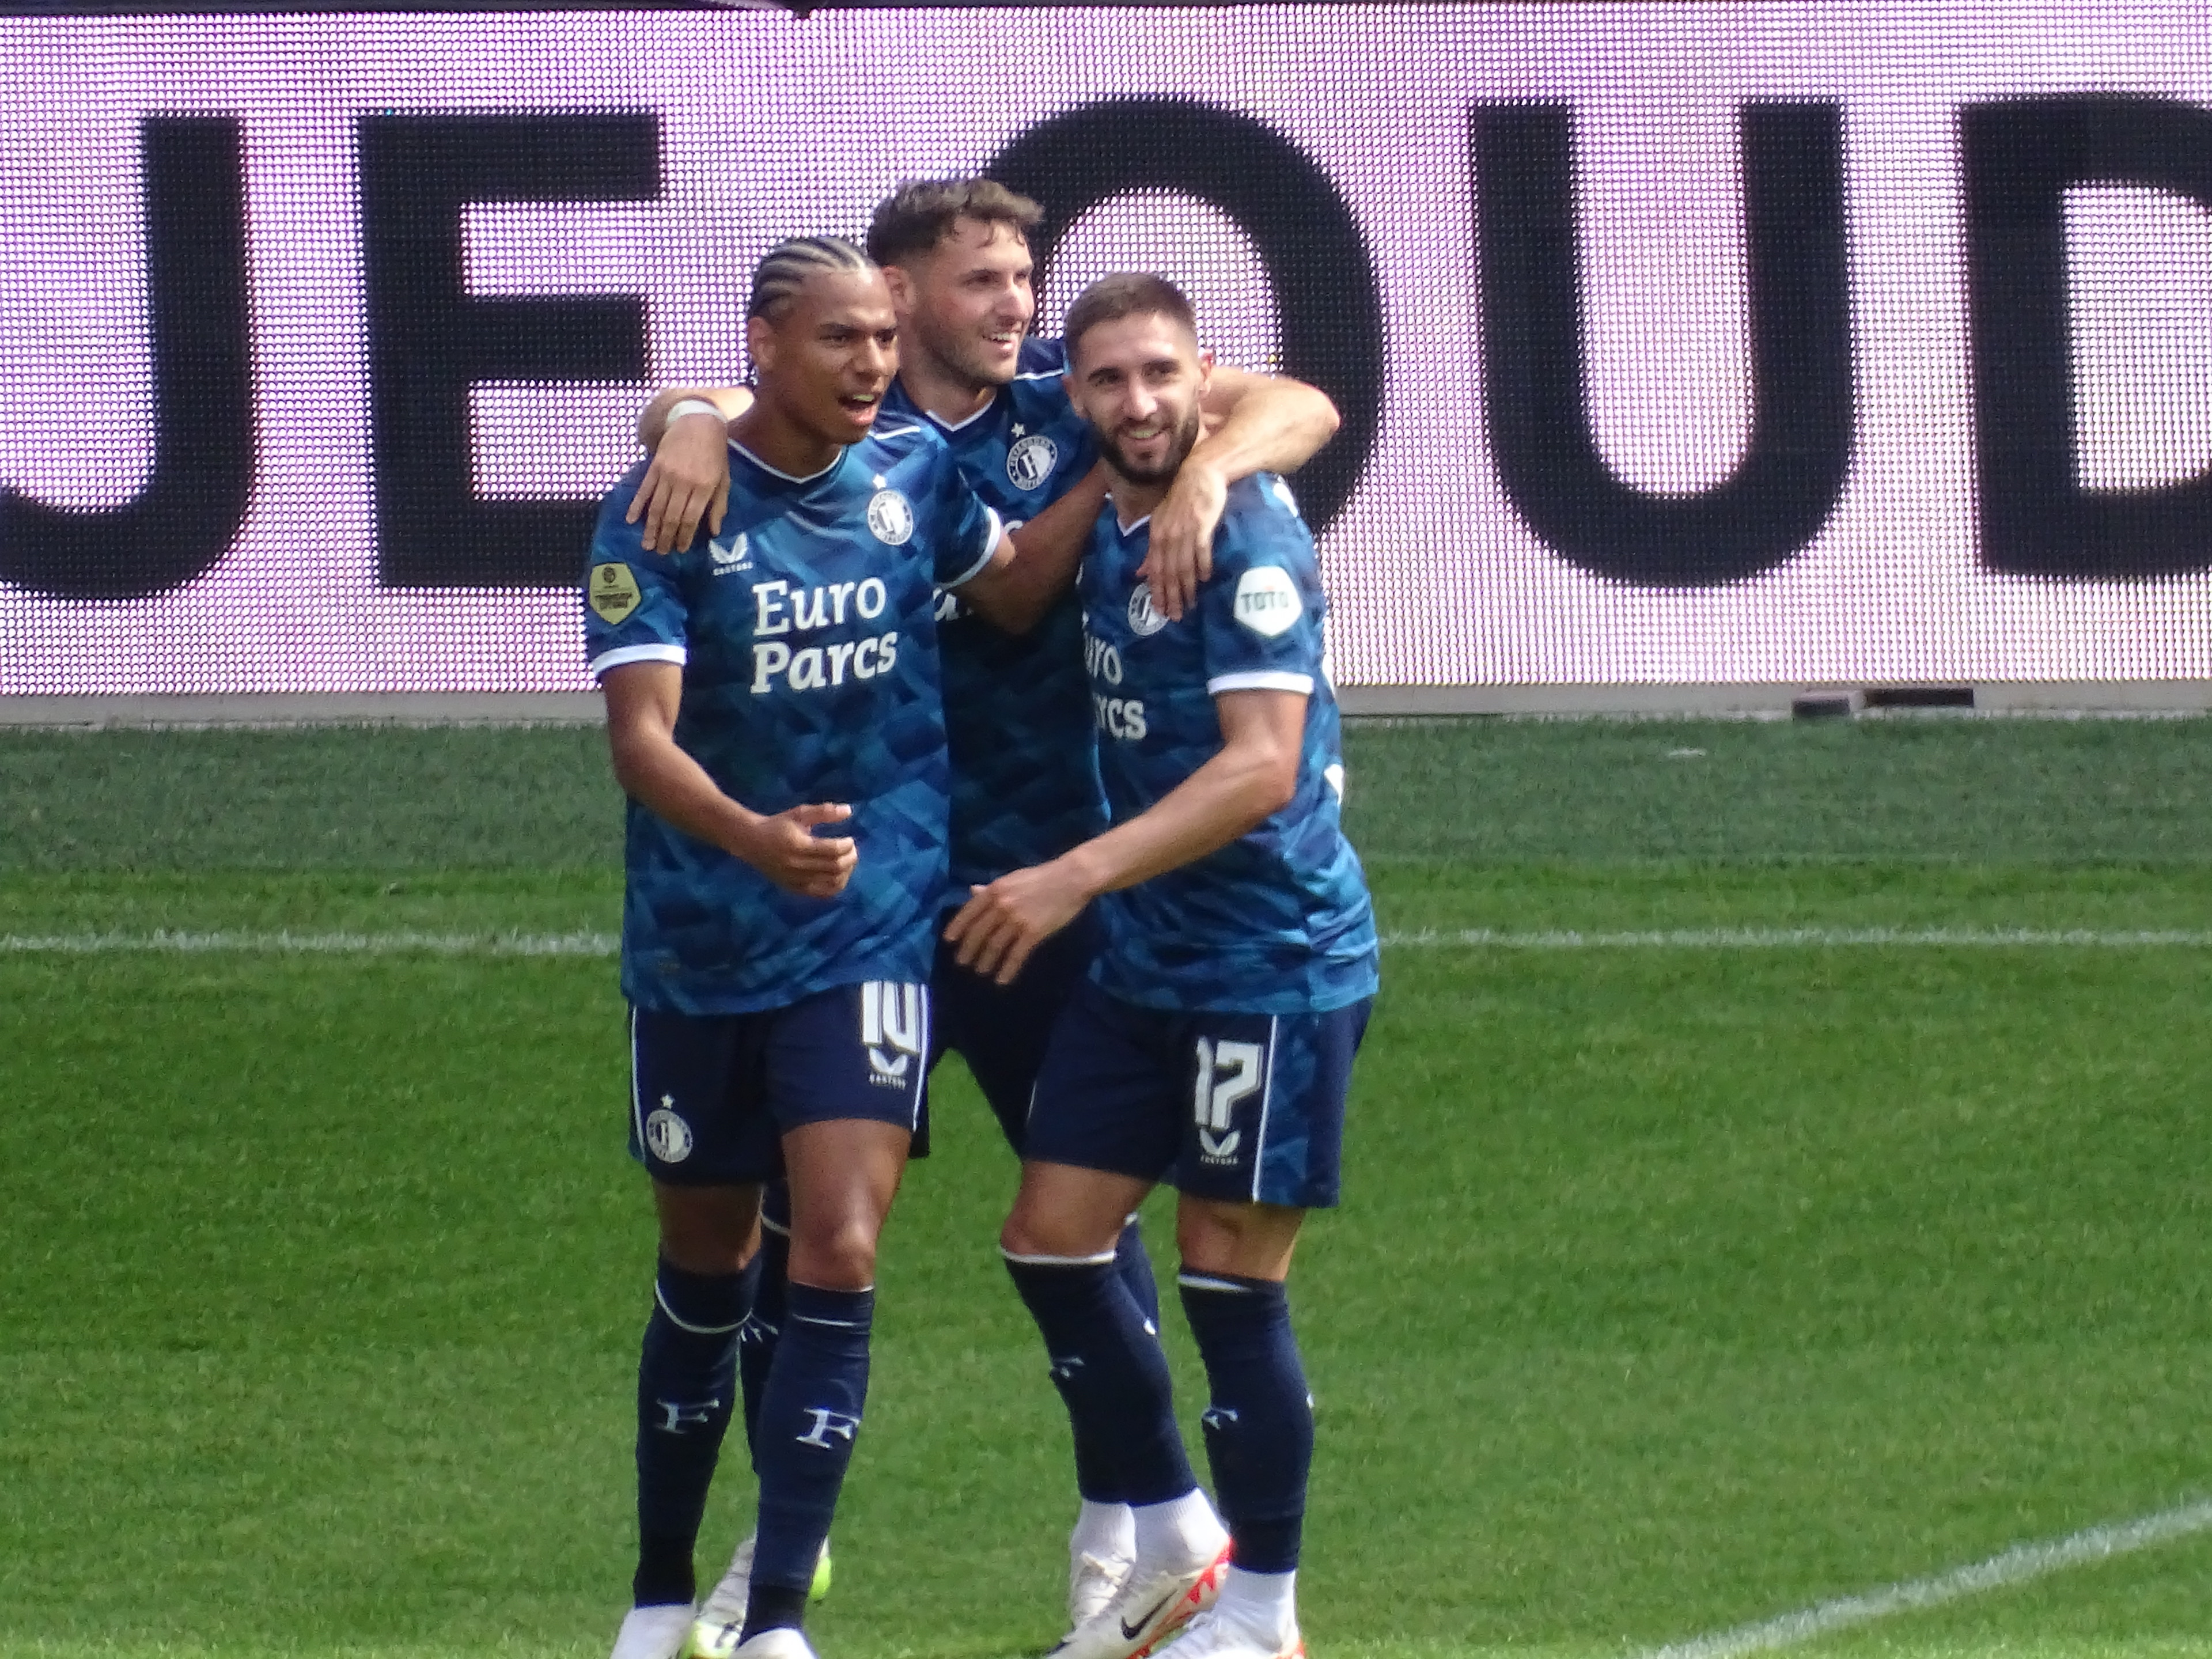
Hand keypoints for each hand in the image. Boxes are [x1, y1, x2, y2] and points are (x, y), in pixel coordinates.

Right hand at [625, 411, 730, 553]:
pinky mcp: (655, 466)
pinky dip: (636, 505)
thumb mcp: (724, 478)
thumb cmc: (715, 452)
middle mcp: (684, 482)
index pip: (691, 518)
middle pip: (672, 516)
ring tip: (646, 544)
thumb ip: (719, 505)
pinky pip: (644, 489)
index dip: (684, 536)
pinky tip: (630, 519)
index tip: (679, 549)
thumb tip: (714, 532)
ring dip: (650, 528)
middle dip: (665, 537)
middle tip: (660, 553)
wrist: (697, 420)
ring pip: (656, 506)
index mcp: (704, 487)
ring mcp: (667, 474)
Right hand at [734, 803, 856, 898]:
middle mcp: (798, 865)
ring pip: (832, 882)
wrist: (751, 842)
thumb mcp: (799, 813)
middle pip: (835, 867)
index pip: (833, 850)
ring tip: (847, 862)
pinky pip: (823, 893)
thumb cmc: (778, 825)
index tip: (850, 840)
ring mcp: (797, 880)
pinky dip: (836, 885)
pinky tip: (839, 875)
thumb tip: (849, 810)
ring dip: (846, 872)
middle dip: (850, 858)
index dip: (847, 845)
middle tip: (852, 850)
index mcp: (799, 845)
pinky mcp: (795, 888)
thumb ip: (824, 812)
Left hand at [942, 860, 1093, 984]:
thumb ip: (992, 888)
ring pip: (994, 946)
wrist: (1071, 879)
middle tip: (962, 963)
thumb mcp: (1012, 878)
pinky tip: (1002, 980)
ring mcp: (1016, 920)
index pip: (969, 911)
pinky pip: (1015, 955)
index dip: (957, 928)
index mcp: (995, 890)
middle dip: (968, 950)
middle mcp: (1001, 905)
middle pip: (978, 933)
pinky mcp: (1033, 933)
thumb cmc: (1042, 877)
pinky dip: (1007, 969)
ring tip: (981, 972)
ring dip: (985, 962)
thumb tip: (972, 891)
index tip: (949, 941)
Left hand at [1138, 455, 1225, 620]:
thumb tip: (1141, 573)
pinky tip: (1205, 579)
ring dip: (1186, 587)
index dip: (1157, 591)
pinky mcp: (1202, 525)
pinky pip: (1201, 549)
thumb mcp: (1160, 523)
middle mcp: (1168, 535)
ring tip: (1190, 604)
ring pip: (1183, 565)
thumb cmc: (1181, 499)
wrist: (1200, 473)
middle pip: (1168, 572)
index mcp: (1156, 535)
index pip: (1154, 569)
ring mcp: (1185, 531)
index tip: (1159, 610)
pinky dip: (1202, 565)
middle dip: (1171, 596)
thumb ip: (1152, 550)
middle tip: (1176, 616)